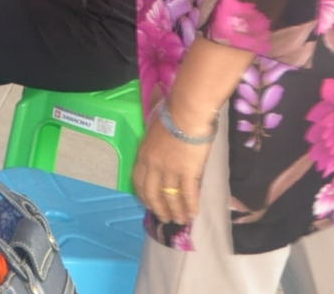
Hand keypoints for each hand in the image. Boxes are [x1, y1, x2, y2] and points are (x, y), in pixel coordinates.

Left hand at [133, 103, 211, 227]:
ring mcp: (170, 170)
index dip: (144, 195)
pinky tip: (194, 214)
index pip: (139, 181)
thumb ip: (155, 146)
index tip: (148, 204)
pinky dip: (190, 206)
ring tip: (181, 221)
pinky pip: (188, 194)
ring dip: (175, 211)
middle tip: (165, 219)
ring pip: (170, 197)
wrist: (186, 113)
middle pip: (152, 193)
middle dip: (159, 208)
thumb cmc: (173, 117)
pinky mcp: (187, 172)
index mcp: (144, 155)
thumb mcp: (155, 132)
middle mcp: (153, 165)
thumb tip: (159, 151)